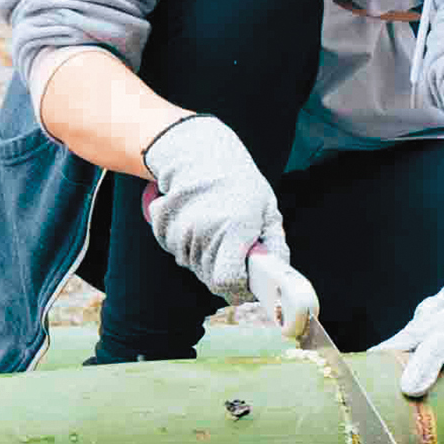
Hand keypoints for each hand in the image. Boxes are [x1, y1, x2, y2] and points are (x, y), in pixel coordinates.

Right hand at [140, 113, 315, 331]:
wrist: (201, 154)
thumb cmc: (240, 183)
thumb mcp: (267, 210)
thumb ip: (274, 247)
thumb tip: (280, 280)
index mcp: (234, 229)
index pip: (227, 282)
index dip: (237, 290)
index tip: (244, 285)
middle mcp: (204, 230)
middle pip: (208, 278)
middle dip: (222, 272)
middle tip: (231, 250)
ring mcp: (180, 227)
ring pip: (190, 265)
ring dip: (202, 257)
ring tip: (214, 229)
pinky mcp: (162, 224)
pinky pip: (173, 250)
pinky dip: (184, 244)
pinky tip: (196, 222)